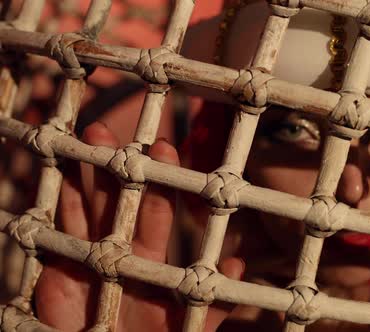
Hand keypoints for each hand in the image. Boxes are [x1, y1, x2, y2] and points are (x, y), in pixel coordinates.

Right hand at [35, 122, 244, 330]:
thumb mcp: (186, 328)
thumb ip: (212, 304)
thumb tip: (237, 266)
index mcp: (152, 259)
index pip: (156, 211)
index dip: (160, 182)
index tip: (164, 149)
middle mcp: (122, 248)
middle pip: (118, 199)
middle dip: (114, 166)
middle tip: (109, 131)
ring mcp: (90, 252)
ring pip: (87, 206)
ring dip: (86, 174)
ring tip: (86, 138)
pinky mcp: (60, 265)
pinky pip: (58, 229)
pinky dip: (58, 201)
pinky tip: (60, 172)